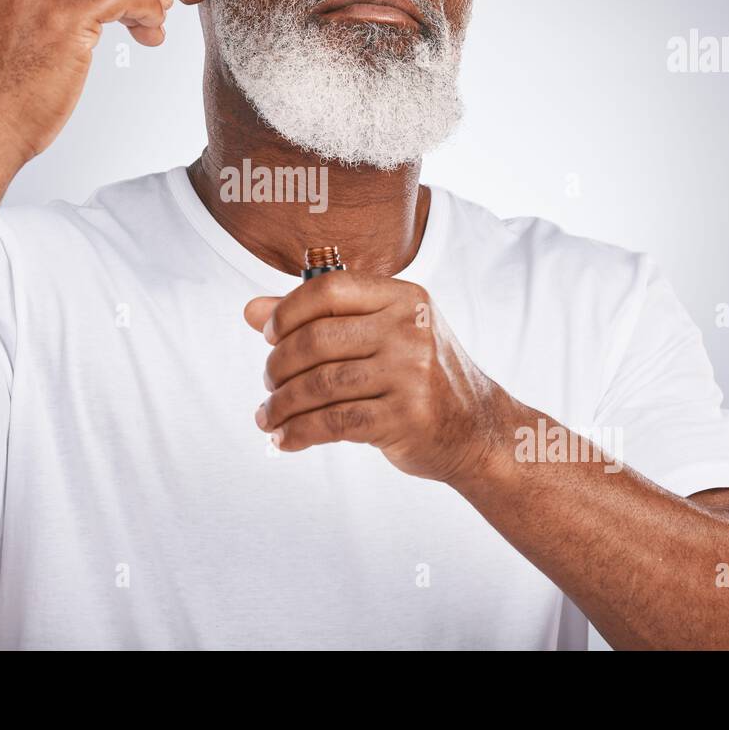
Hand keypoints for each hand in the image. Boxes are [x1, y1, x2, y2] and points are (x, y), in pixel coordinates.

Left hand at [244, 273, 507, 483]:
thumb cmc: (420, 376)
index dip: (288, 311)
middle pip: (317, 340)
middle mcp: (409, 329)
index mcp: (404, 298)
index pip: (328, 289)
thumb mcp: (382, 333)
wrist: (478, 431)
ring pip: (319, 385)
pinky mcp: (404, 418)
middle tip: (269, 383)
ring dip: (281, 404)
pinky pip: (333, 423)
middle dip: (279, 365)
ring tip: (267, 416)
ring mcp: (410, 374)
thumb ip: (320, 318)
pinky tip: (285, 440)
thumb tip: (250, 311)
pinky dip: (299, 433)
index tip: (269, 335)